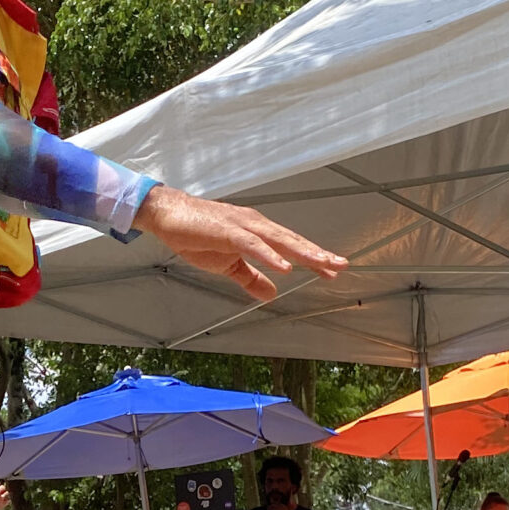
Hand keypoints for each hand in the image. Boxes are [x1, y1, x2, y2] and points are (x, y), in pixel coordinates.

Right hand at [136, 185, 345, 301]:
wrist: (168, 216)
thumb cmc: (196, 235)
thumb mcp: (228, 265)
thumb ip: (251, 279)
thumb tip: (272, 293)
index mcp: (257, 233)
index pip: (290, 247)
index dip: (312, 258)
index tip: (332, 270)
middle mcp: (255, 225)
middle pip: (292, 241)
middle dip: (317, 254)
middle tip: (340, 265)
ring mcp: (242, 226)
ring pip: (278, 240)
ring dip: (301, 252)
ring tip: (321, 263)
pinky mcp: (227, 231)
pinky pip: (252, 245)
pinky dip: (269, 255)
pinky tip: (283, 266)